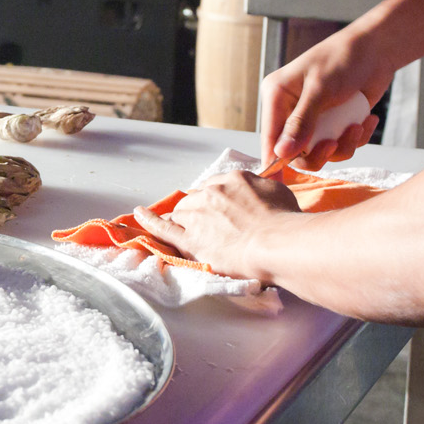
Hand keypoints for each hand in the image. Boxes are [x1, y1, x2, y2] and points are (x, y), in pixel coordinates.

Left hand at [133, 172, 300, 280]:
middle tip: (210, 224)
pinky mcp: (189, 240)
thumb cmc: (284, 221)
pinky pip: (162, 228)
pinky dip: (149, 220)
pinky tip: (139, 214)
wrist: (276, 244)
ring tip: (181, 226)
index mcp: (232, 179)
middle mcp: (211, 193)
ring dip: (181, 219)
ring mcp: (197, 216)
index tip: (222, 208)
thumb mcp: (279, 192)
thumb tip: (262, 188)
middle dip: (200, 210)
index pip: (217, 186)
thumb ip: (264, 187)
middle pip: (196, 199)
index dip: (218, 199)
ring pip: (180, 213)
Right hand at [260, 25, 392, 169]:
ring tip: (358, 126)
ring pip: (320, 153)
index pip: (270, 138)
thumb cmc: (343, 59)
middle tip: (336, 144)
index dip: (275, 161)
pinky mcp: (333, 123)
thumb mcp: (320, 90)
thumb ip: (301, 122)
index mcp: (277, 96)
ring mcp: (314, 118)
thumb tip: (281, 153)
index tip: (281, 181)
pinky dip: (355, 138)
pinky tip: (366, 121)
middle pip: (295, 152)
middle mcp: (291, 110)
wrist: (376, 49)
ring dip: (343, 145)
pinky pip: (339, 146)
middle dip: (319, 153)